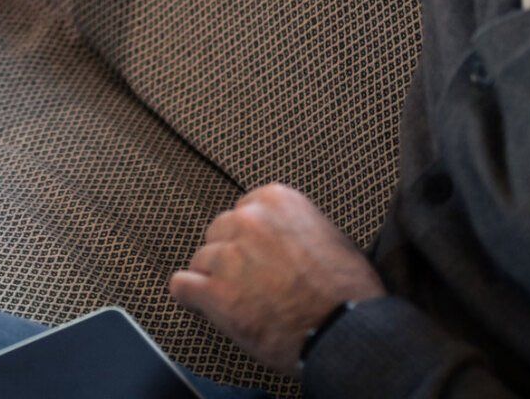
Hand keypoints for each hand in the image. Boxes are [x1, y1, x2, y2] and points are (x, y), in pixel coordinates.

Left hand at [169, 182, 385, 372]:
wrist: (345, 330)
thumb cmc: (347, 289)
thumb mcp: (329, 235)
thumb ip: (294, 225)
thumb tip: (281, 235)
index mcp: (275, 200)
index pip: (243, 211)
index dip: (250, 239)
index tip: (260, 256)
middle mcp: (248, 220)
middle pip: (219, 233)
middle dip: (231, 256)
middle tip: (252, 282)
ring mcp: (229, 255)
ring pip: (202, 261)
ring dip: (215, 280)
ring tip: (241, 302)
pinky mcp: (215, 293)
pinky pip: (182, 286)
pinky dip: (190, 297)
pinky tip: (204, 306)